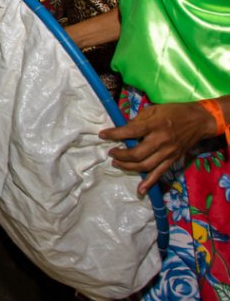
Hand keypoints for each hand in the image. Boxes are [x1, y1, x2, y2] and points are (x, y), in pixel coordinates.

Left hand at [100, 101, 215, 193]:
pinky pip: (159, 173)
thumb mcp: (153, 110)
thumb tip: (123, 131)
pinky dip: (149, 183)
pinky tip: (140, 190)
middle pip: (137, 154)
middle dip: (120, 155)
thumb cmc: (173, 112)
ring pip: (145, 166)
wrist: (198, 120)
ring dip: (128, 167)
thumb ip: (138, 121)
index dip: (114, 134)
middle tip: (111, 152)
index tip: (102, 135)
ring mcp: (168, 152)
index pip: (131, 131)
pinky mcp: (173, 160)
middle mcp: (161, 140)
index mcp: (154, 125)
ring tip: (117, 163)